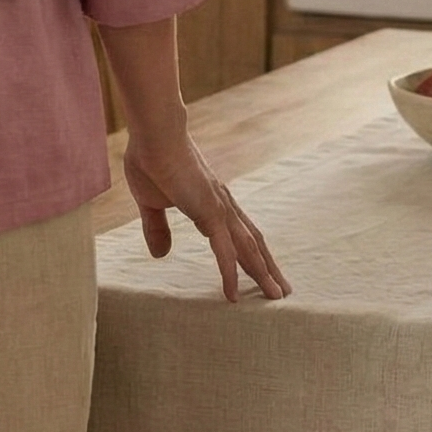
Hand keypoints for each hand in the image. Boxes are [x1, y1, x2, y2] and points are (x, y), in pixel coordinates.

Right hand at [123, 135, 290, 302]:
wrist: (153, 135)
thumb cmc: (150, 159)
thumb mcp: (150, 202)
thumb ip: (157, 228)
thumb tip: (160, 255)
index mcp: (211, 202)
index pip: (238, 233)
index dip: (249, 254)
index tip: (260, 271)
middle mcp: (223, 206)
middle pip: (253, 243)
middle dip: (268, 267)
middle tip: (282, 291)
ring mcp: (219, 209)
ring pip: (249, 249)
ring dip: (263, 273)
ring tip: (276, 296)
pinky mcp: (209, 213)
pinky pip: (224, 252)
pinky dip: (230, 274)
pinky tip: (233, 295)